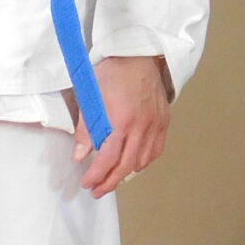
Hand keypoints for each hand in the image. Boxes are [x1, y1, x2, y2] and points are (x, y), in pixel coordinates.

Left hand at [77, 54, 171, 197]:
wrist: (139, 54)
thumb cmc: (112, 71)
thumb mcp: (92, 97)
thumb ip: (87, 128)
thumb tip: (80, 155)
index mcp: (121, 120)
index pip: (109, 158)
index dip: (97, 175)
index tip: (87, 184)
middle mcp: (141, 126)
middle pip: (127, 166)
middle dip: (110, 182)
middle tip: (97, 190)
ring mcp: (155, 124)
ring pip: (143, 160)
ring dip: (127, 174)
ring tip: (113, 177)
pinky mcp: (164, 120)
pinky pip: (156, 149)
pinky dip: (144, 161)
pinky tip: (134, 163)